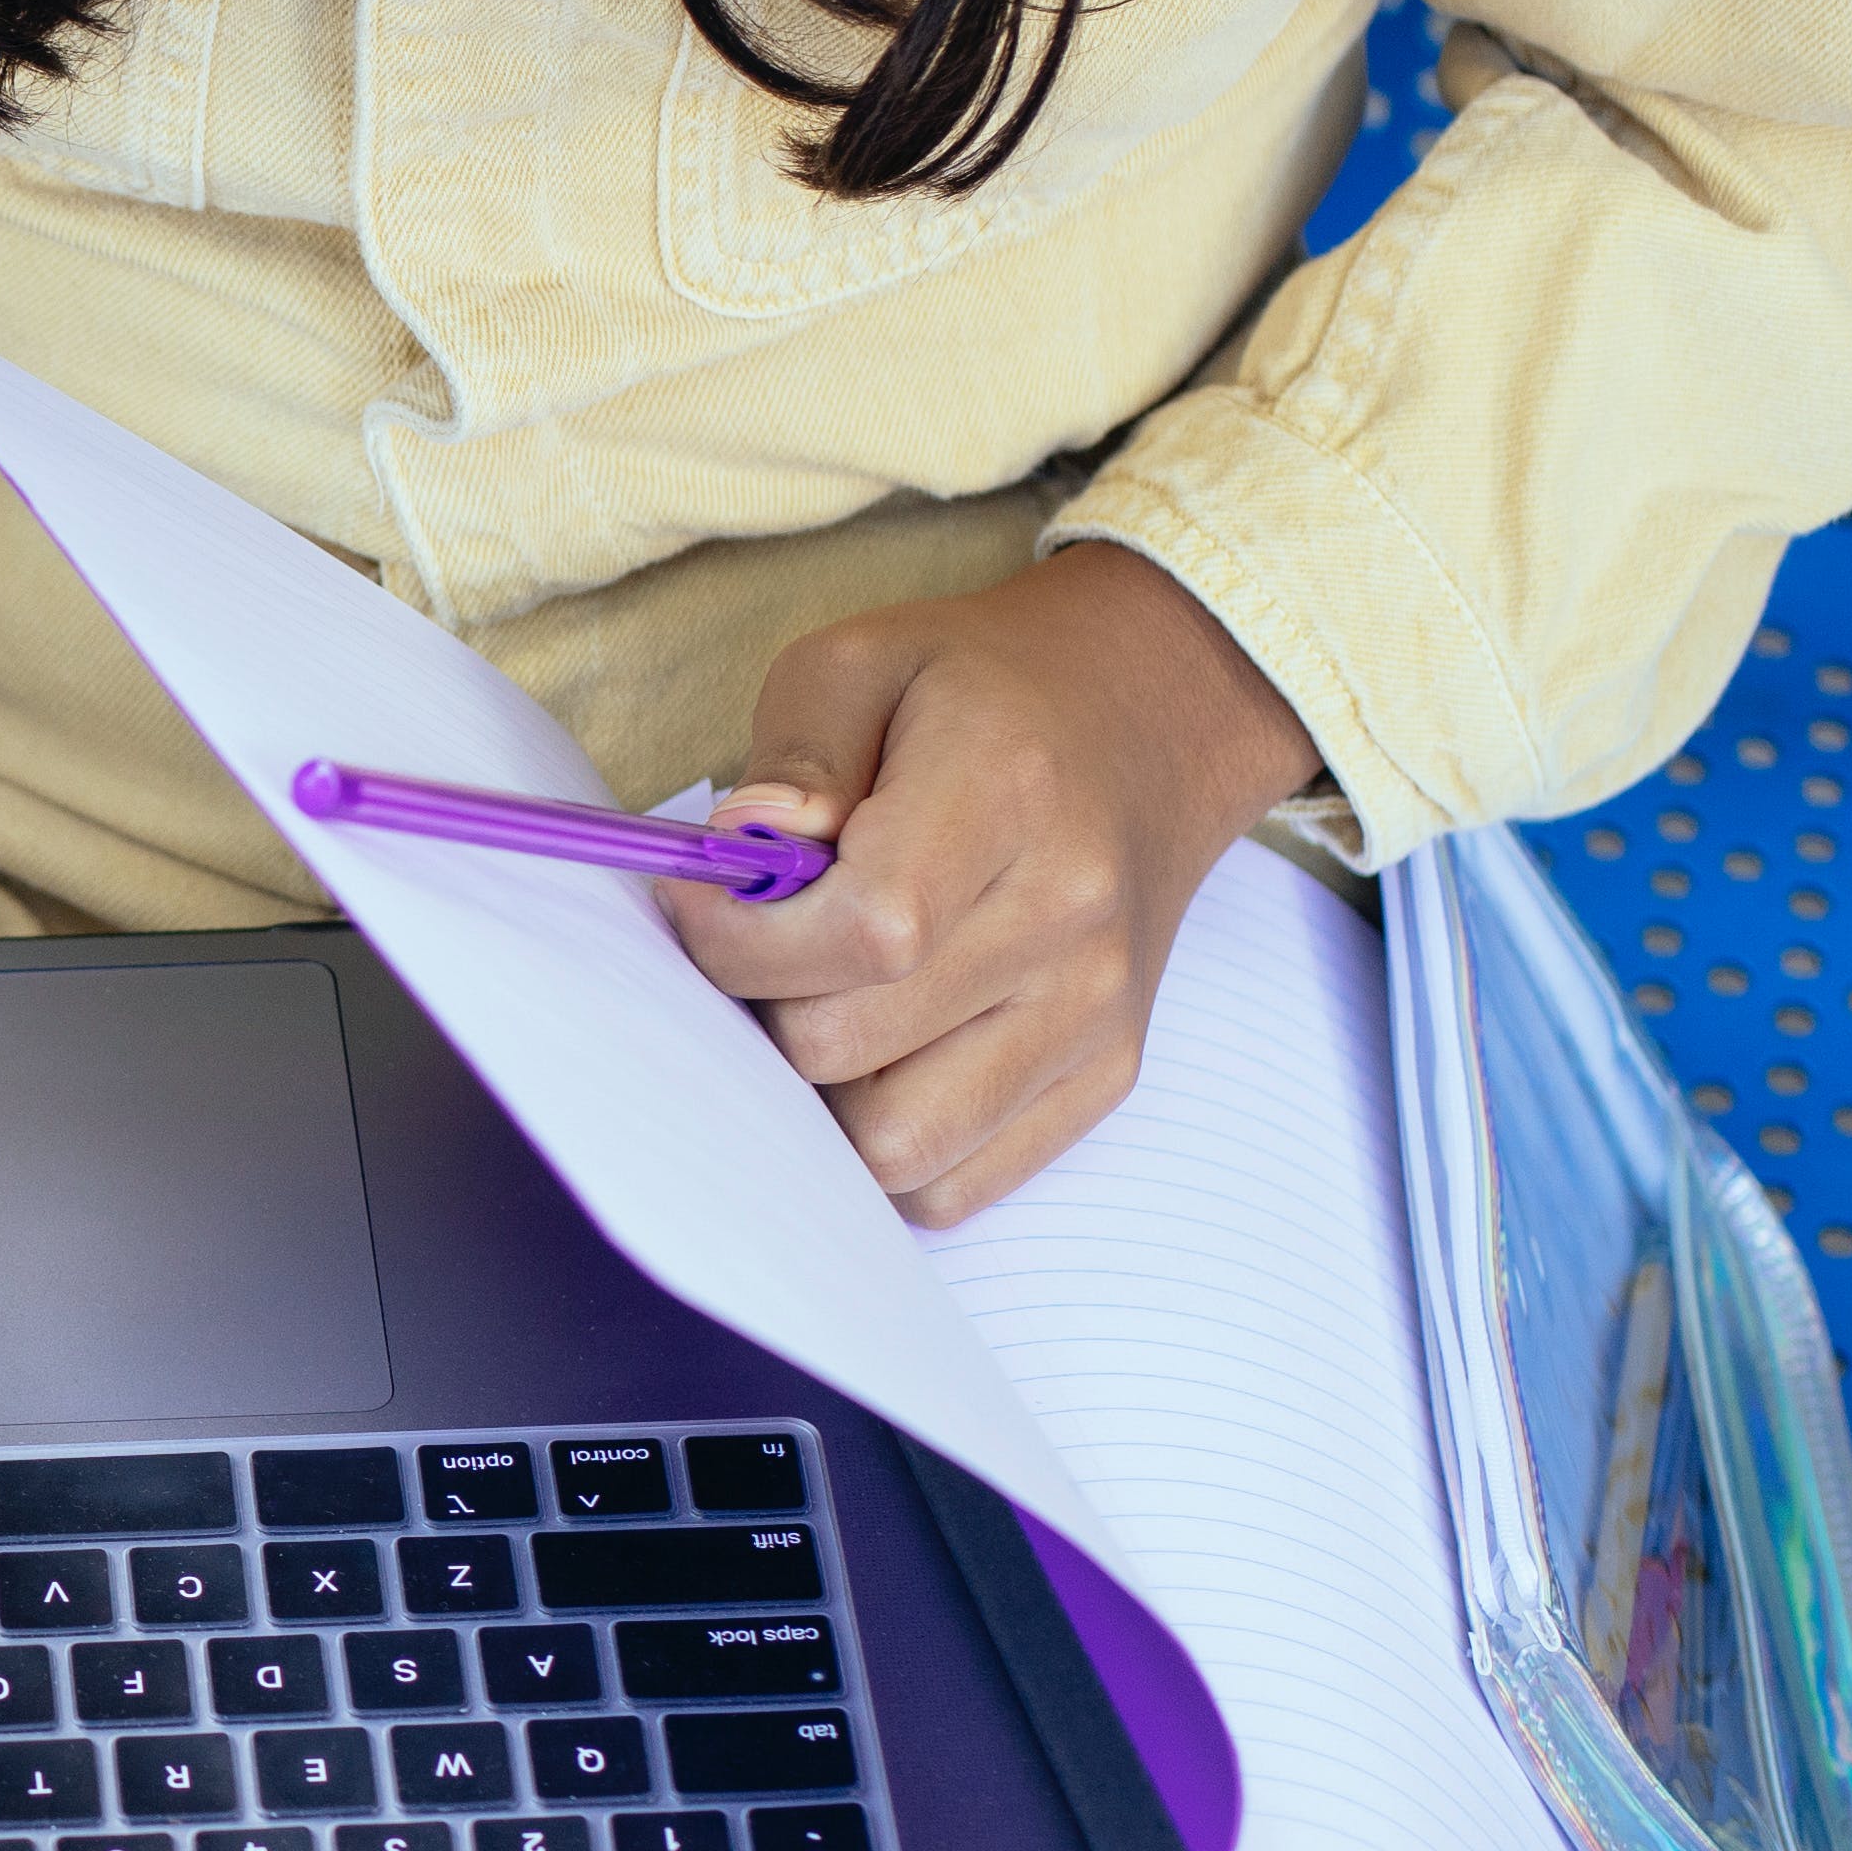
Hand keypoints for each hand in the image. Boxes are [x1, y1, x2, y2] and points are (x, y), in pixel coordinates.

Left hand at [661, 544, 1328, 1224]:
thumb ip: (793, 757)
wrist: (1150, 719)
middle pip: (847, 1049)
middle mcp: (1068, 918)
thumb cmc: (979, 693)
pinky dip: (887, 1147)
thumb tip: (743, 851)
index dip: (741, 940)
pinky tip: (877, 1056)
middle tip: (757, 950)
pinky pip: (953, 1186)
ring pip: (894, 1147)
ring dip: (817, 1097)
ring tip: (817, 1005)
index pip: (864, 933)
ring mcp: (1095, 1013)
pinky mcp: (1103, 1077)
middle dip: (760, 1009)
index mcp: (1007, 796)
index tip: (700, 900)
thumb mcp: (862, 663)